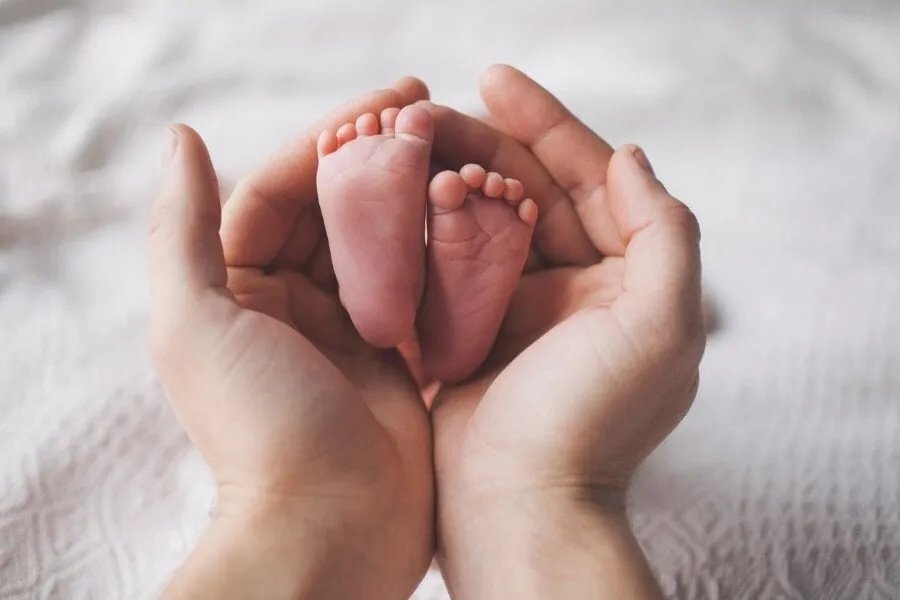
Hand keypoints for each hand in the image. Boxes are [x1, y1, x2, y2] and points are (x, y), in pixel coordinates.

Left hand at [148, 79, 433, 598]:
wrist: (329, 529)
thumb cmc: (258, 428)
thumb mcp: (196, 323)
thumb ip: (182, 229)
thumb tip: (181, 137)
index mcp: (239, 287)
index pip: (282, 189)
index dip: (330, 139)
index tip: (389, 102)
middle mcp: (292, 302)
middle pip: (337, 209)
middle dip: (379, 159)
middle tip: (434, 113)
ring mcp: (350, 328)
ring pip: (385, 241)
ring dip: (416, 197)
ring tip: (461, 154)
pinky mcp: (398, 357)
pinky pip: (421, 287)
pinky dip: (444, 251)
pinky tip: (477, 217)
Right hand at [425, 66, 704, 597]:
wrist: (520, 510)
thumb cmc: (591, 422)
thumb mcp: (661, 324)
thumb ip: (665, 233)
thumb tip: (632, 156)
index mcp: (624, 277)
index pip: (587, 178)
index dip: (546, 123)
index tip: (493, 78)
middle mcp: (573, 286)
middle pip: (526, 190)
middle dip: (480, 144)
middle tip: (425, 110)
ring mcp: (516, 308)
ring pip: (479, 220)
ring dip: (445, 179)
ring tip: (402, 144)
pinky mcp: (467, 332)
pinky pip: (443, 262)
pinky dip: (421, 228)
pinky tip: (391, 198)